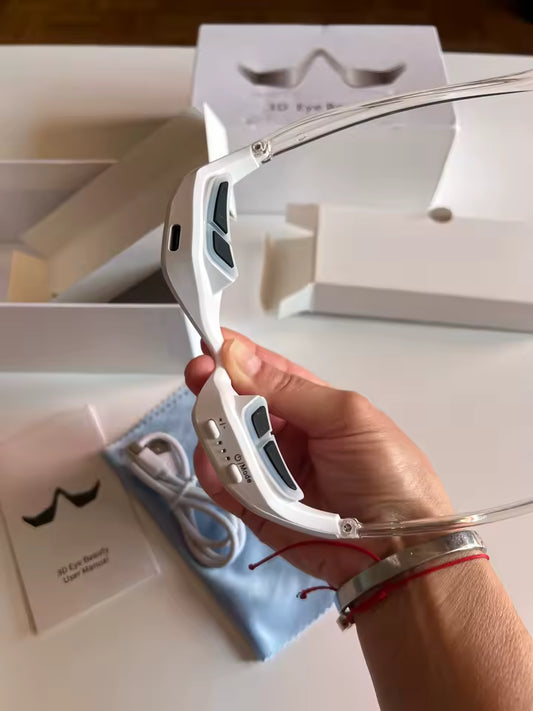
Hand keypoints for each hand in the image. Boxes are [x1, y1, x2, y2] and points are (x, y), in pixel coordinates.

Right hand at [185, 330, 451, 586]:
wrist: (398, 548)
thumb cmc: (384, 471)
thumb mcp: (345, 417)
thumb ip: (288, 388)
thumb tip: (235, 353)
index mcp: (311, 405)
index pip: (267, 373)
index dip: (238, 356)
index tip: (209, 340)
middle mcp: (286, 434)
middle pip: (240, 406)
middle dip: (217, 388)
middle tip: (197, 376)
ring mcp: (269, 472)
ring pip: (228, 442)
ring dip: (213, 427)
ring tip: (206, 418)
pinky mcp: (257, 509)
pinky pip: (226, 485)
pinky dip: (213, 471)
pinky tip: (211, 458)